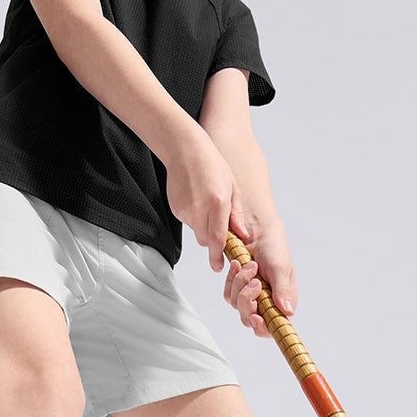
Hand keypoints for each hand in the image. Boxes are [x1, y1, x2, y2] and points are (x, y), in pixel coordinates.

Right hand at [164, 126, 245, 267]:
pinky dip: (194, 216)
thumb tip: (242, 235)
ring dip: (204, 226)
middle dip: (213, 239)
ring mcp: (184, 210)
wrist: (184, 150)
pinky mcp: (175, 209)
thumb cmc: (212, 164)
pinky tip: (196, 199)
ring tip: (206, 203)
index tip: (218, 266)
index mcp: (217, 203)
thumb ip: (236, 214)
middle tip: (218, 225)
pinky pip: (187, 222)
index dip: (218, 255)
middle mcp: (199, 209)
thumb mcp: (232, 187)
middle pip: (206, 240)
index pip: (217, 238)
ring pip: (196, 231)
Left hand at [223, 220, 297, 337]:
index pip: (273, 327)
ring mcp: (251, 295)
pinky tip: (238, 265)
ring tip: (249, 265)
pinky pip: (229, 293)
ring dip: (240, 284)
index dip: (263, 327)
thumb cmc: (274, 246)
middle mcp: (266, 302)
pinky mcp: (238, 288)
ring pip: (237, 305)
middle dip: (248, 300)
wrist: (255, 229)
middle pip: (250, 319)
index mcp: (282, 301)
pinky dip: (231, 279)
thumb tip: (288, 312)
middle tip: (254, 282)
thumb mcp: (280, 267)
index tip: (256, 318)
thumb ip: (283, 290)